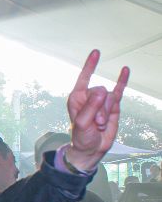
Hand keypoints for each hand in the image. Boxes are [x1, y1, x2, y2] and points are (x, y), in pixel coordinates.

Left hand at [66, 50, 129, 170]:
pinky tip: (125, 70)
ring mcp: (101, 100)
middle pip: (100, 92)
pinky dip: (122, 81)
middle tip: (96, 123)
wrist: (91, 149)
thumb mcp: (83, 124)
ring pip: (110, 97)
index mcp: (77, 98)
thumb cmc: (82, 137)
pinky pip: (119, 90)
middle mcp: (88, 97)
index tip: (96, 52)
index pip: (83, 78)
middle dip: (99, 109)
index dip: (90, 66)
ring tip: (100, 125)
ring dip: (107, 112)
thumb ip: (91, 107)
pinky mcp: (112, 106)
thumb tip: (102, 90)